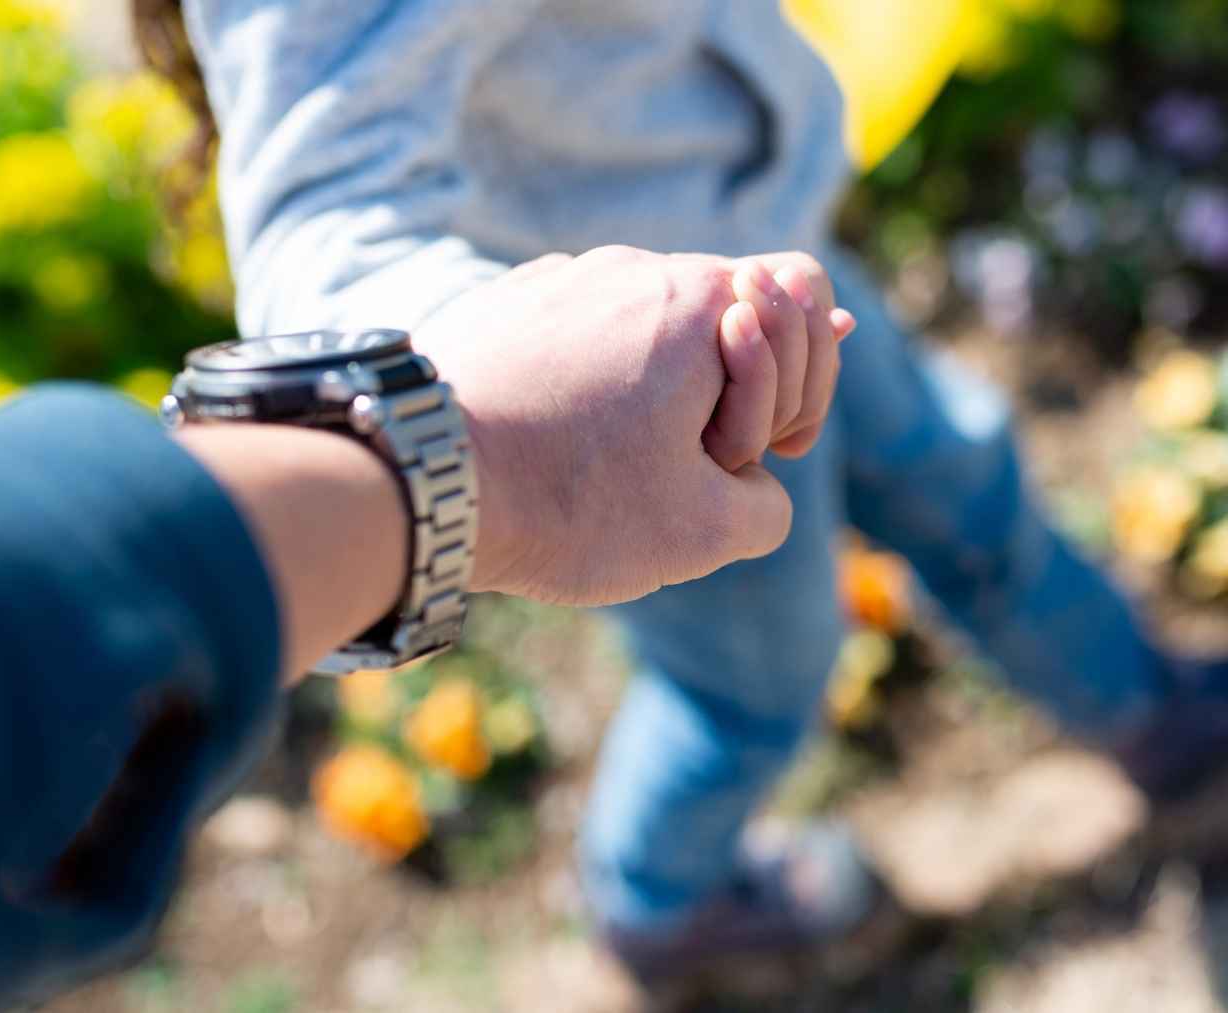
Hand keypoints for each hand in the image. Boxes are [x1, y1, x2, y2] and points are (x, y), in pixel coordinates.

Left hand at [413, 245, 848, 605]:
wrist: (417, 477)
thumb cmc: (574, 501)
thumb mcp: (707, 530)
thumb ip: (770, 500)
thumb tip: (751, 484)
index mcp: (704, 302)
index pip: (810, 292)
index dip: (809, 382)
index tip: (758, 449)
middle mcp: (637, 266)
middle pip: (734, 309)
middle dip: (739, 391)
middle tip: (694, 463)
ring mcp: (564, 277)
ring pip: (653, 324)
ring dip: (662, 390)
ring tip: (613, 462)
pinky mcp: (506, 302)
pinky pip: (585, 331)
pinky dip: (596, 380)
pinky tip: (560, 439)